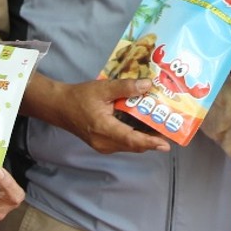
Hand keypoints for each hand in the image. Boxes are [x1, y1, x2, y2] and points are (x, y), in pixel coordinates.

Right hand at [52, 77, 171, 154]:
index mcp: (104, 129)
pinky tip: (144, 124)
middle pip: (134, 145)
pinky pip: (124, 143)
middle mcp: (105, 143)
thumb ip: (126, 87)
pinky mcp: (103, 144)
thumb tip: (147, 85)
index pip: (131, 140)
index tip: (166, 144)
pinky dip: (135, 136)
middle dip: (153, 139)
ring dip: (145, 137)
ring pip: (130, 145)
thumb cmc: (80, 97)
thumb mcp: (103, 88)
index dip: (150, 143)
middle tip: (171, 128)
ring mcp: (103, 146)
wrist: (60, 107)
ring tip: (161, 125)